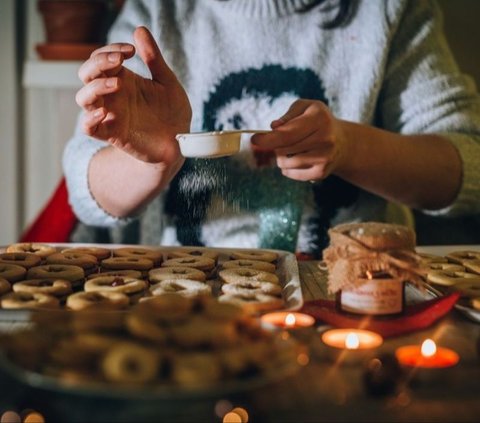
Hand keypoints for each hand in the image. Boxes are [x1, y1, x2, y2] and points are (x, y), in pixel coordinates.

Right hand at [76, 26, 191, 164]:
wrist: (179, 142)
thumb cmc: (172, 112)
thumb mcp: (167, 82)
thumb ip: (154, 58)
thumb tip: (140, 29)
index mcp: (123, 79)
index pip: (102, 58)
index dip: (110, 49)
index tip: (132, 50)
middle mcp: (112, 95)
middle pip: (86, 73)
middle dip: (98, 63)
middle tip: (120, 61)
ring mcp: (110, 114)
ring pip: (83, 98)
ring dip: (95, 87)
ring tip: (118, 84)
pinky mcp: (112, 134)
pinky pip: (88, 127)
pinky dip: (89, 119)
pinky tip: (105, 113)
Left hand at [251, 99, 347, 181]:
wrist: (342, 142)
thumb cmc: (317, 120)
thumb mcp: (305, 108)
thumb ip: (288, 115)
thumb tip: (274, 127)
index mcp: (320, 119)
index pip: (288, 134)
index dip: (268, 139)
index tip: (254, 140)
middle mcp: (325, 139)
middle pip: (284, 149)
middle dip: (275, 146)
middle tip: (280, 141)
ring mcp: (325, 158)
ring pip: (286, 163)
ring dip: (281, 157)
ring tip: (291, 149)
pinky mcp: (321, 173)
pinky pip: (292, 174)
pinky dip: (288, 168)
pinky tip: (298, 159)